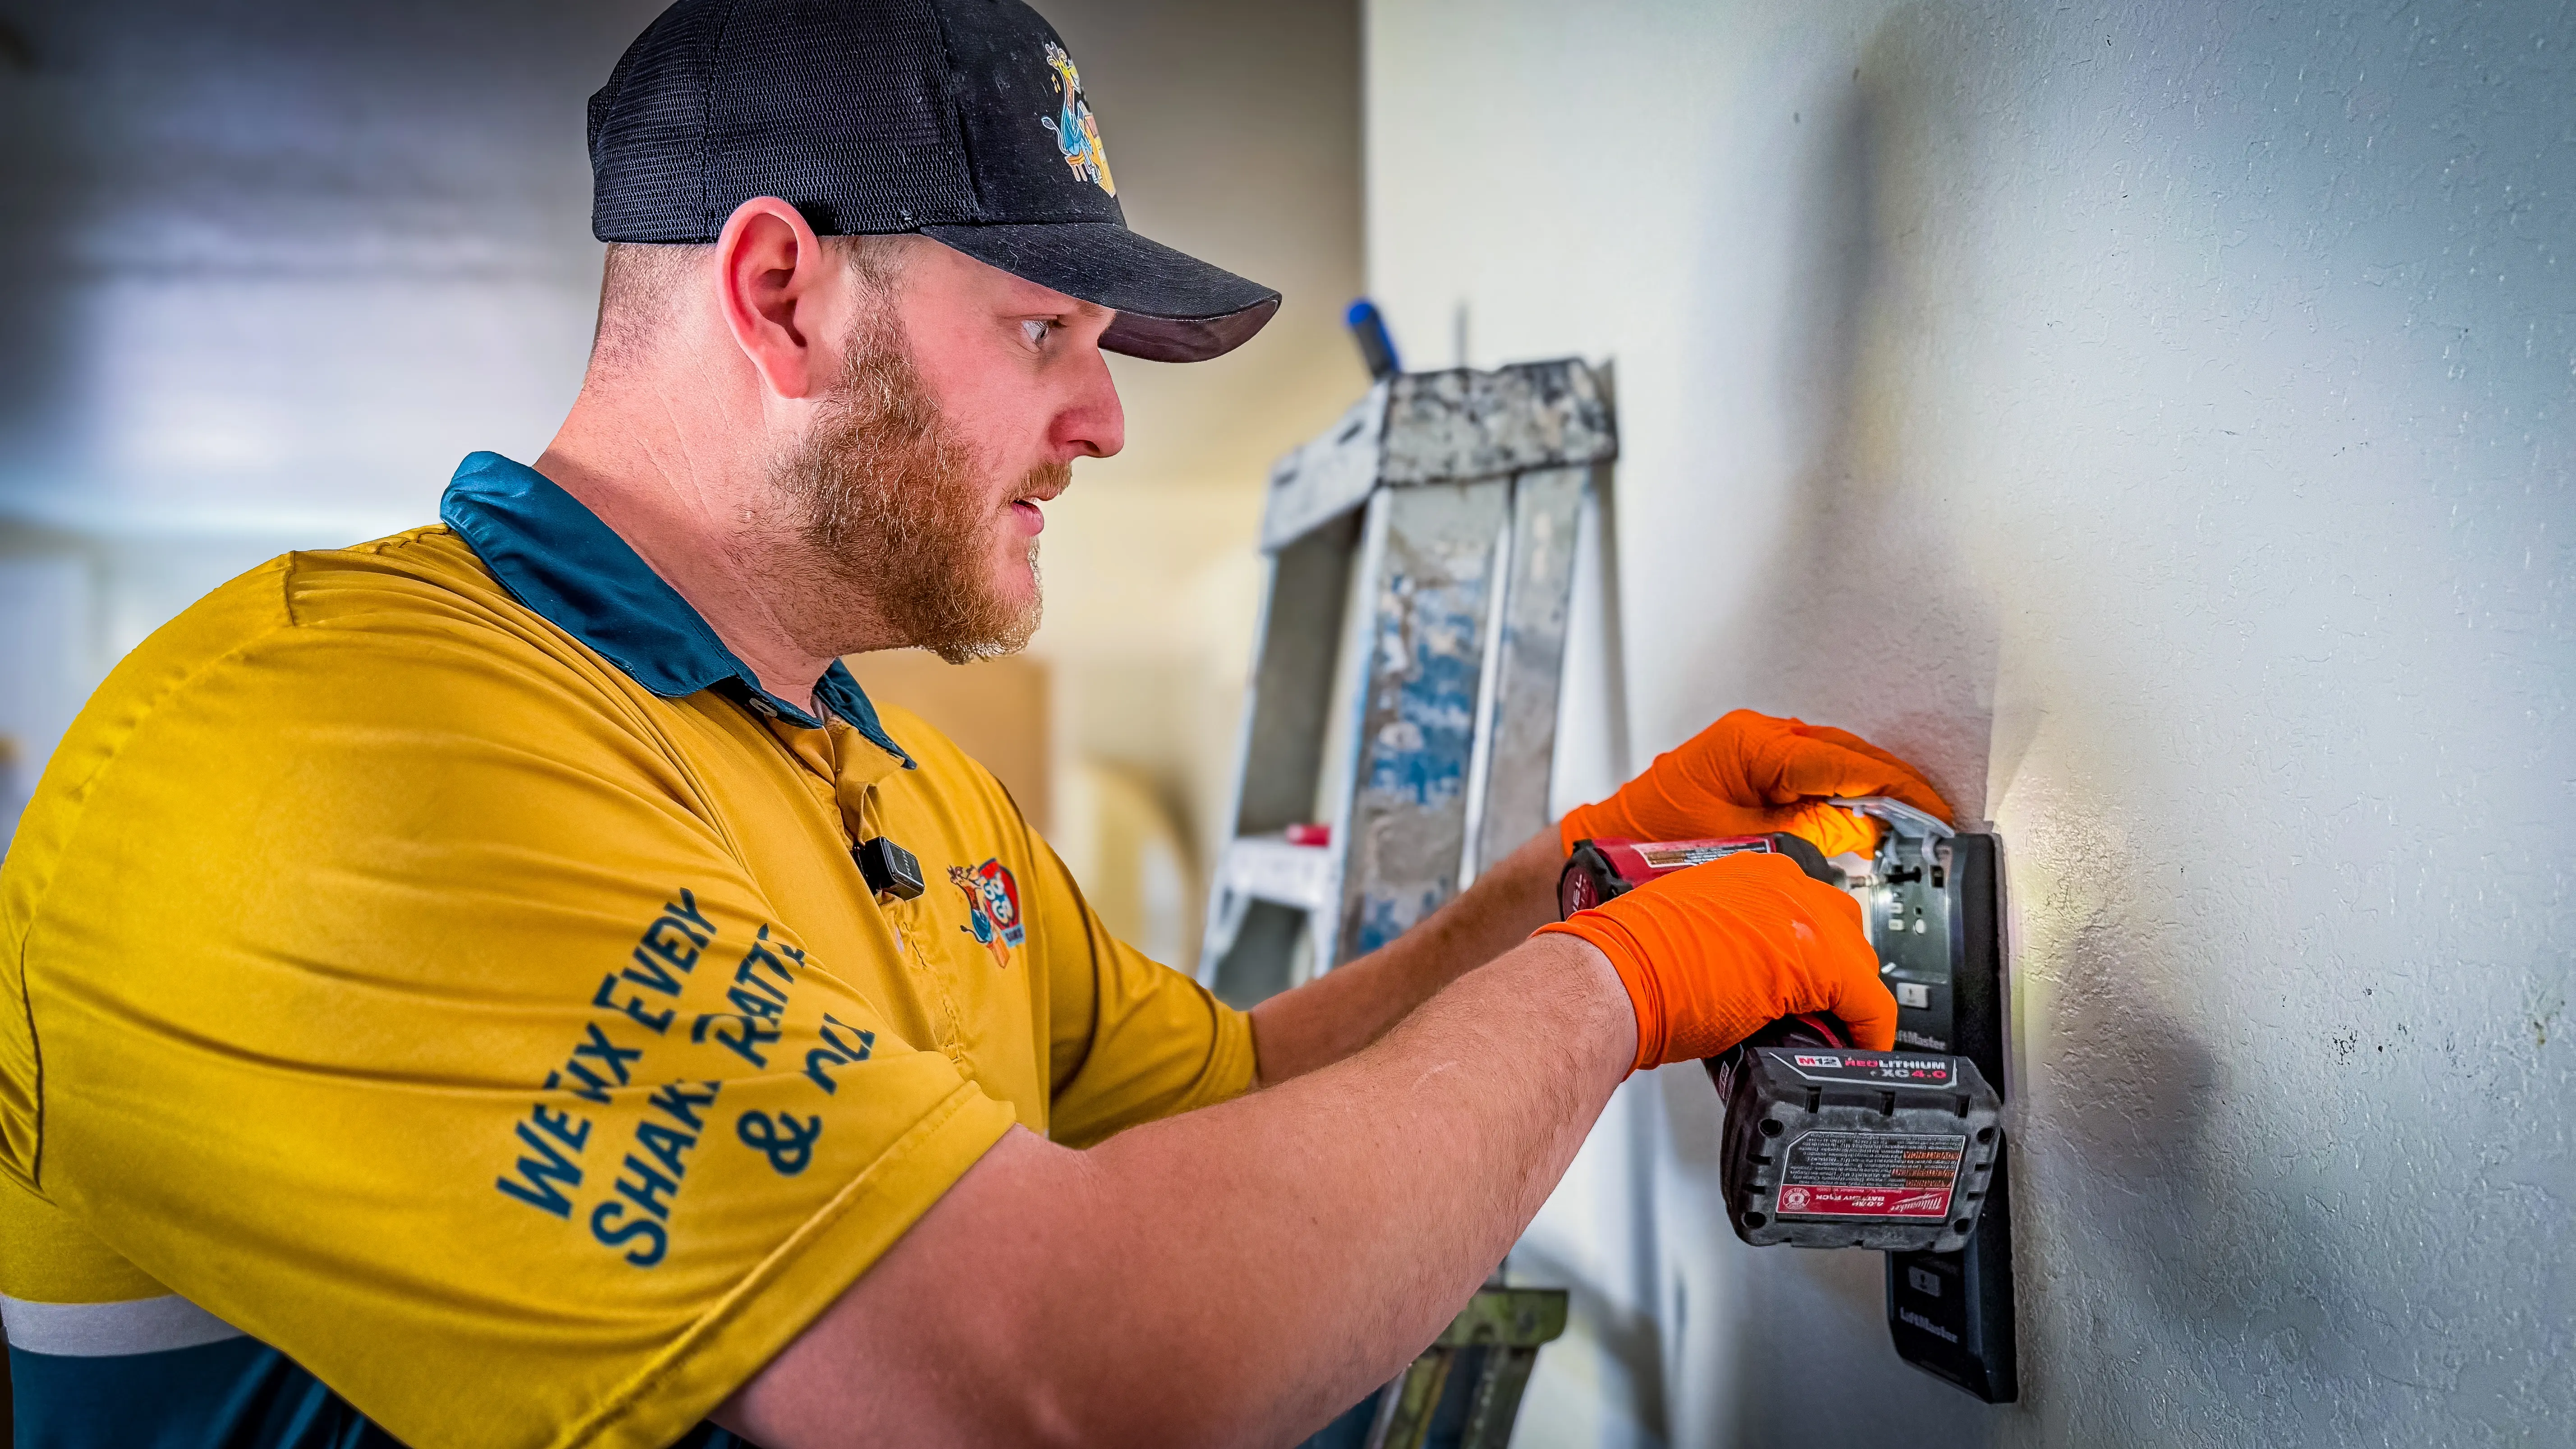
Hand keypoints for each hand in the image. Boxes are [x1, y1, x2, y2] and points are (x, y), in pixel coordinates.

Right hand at [1535, 849, 1895, 1067]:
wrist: (1614, 974)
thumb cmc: (1630, 959)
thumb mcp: (1688, 932)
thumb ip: (1730, 941)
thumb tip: (1746, 977)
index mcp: (1750, 870)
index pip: (1806, 905)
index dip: (1811, 947)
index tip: (1807, 977)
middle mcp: (1784, 883)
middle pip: (1842, 926)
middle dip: (1836, 967)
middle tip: (1819, 1004)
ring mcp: (1805, 918)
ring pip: (1860, 961)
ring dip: (1850, 996)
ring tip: (1832, 1027)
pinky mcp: (1821, 963)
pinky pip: (1870, 1002)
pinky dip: (1870, 1029)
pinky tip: (1859, 1047)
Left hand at [1558, 709, 1951, 859]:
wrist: (1601, 853)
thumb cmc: (1649, 845)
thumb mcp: (1743, 846)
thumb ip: (1809, 835)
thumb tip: (1865, 834)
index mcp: (1757, 747)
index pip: (1845, 763)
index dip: (1897, 791)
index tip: (1933, 815)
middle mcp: (1759, 740)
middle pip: (1849, 758)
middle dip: (1894, 791)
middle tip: (1935, 826)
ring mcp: (1757, 753)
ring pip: (1835, 767)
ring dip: (1873, 796)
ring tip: (1912, 830)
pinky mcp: (1753, 773)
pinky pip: (1813, 780)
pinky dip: (1843, 801)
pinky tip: (1864, 830)